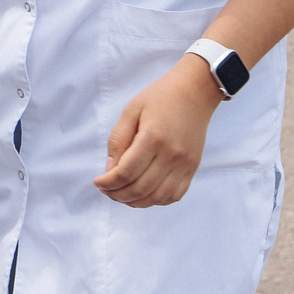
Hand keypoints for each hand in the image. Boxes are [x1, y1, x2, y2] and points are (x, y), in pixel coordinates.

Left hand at [94, 56, 222, 207]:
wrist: (195, 92)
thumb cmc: (161, 97)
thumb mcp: (131, 110)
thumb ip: (118, 140)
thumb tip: (110, 169)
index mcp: (153, 138)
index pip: (126, 172)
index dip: (108, 183)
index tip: (98, 182)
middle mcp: (172, 155)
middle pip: (141, 189)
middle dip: (118, 195)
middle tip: (106, 190)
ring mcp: (185, 164)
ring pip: (157, 198)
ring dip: (136, 202)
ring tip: (121, 195)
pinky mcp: (193, 168)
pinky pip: (174, 195)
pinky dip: (156, 201)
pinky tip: (144, 194)